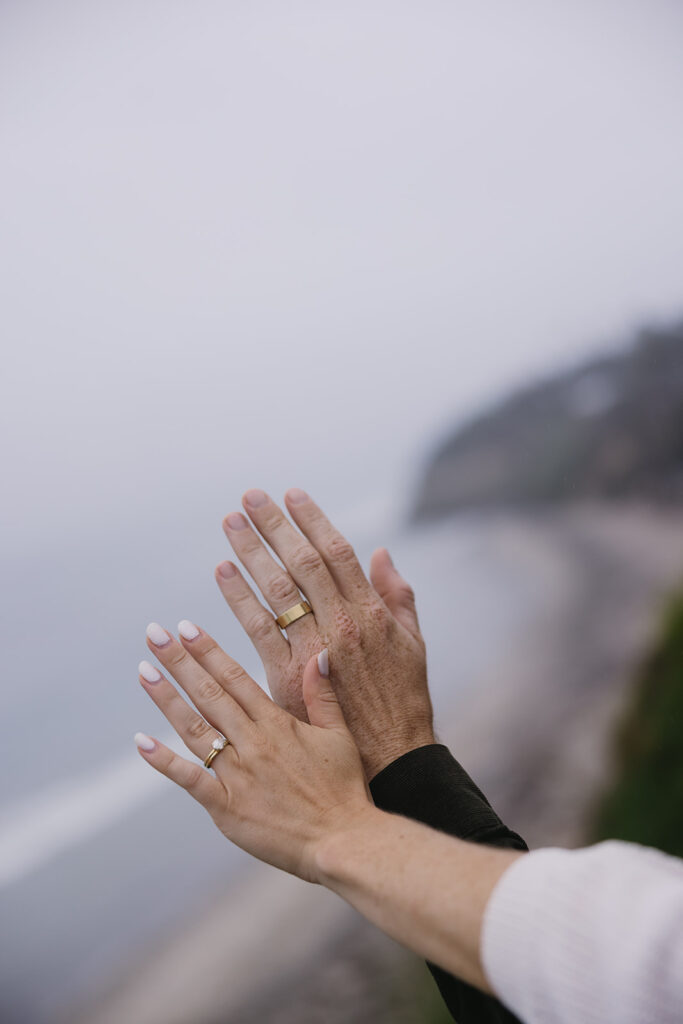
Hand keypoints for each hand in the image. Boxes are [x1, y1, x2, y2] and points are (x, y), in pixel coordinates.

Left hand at [136, 623, 370, 881]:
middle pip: (209, 694)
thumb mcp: (340, 735)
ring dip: (167, 699)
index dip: (208, 651)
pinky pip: (190, 780)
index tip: (186, 627)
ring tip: (144, 671)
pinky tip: (141, 742)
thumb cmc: (345, 790)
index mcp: (278, 725)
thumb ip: (323, 695)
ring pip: (195, 729)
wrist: (343, 841)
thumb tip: (319, 654)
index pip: (236, 677)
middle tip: (154, 634)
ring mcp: (238, 775)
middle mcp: (254, 744)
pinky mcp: (227, 808)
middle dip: (179, 661)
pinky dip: (164, 761)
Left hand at [215, 489, 434, 779]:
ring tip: (230, 525)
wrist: (391, 762)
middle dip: (274, 527)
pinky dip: (235, 603)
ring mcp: (311, 654)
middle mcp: (340, 627)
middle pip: (300, 565)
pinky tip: (219, 577)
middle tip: (249, 498)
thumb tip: (382, 553)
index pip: (336, 553)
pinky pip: (254, 635)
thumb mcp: (413, 644)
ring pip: (273, 594)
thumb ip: (398, 596)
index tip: (291, 494)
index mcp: (371, 614)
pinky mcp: (285, 683)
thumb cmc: (403, 701)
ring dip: (249, 555)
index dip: (313, 520)